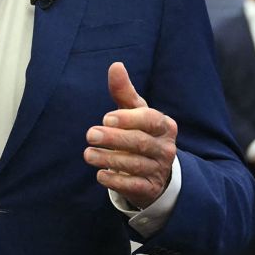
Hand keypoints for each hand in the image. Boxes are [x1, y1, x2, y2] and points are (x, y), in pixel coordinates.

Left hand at [86, 62, 176, 209]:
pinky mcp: (149, 189)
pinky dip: (116, 180)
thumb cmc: (142, 134)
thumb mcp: (137, 113)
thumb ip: (124, 92)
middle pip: (140, 142)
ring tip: (88, 154)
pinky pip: (133, 186)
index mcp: (165, 126)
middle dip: (113, 139)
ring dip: (109, 159)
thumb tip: (115, 65)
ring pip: (135, 165)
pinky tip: (100, 174)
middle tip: (90, 135)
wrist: (157, 172)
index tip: (106, 118)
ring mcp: (159, 169)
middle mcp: (166, 148)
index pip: (150, 120)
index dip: (129, 119)